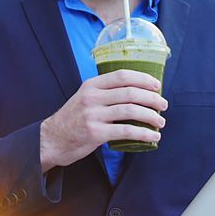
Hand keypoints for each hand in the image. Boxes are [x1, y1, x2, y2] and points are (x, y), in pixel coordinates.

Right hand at [40, 70, 166, 172]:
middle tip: (163, 105)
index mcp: (91, 85)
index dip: (143, 79)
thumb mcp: (84, 98)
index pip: (122, 75)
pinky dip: (143, 133)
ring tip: (160, 122)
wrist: (51, 140)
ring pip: (131, 110)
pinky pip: (126, 131)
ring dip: (151, 116)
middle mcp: (92, 97)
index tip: (157, 85)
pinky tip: (152, 136)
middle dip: (152, 98)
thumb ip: (104, 93)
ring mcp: (93, 115)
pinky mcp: (95, 133)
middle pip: (130, 92)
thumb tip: (137, 93)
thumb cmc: (72, 120)